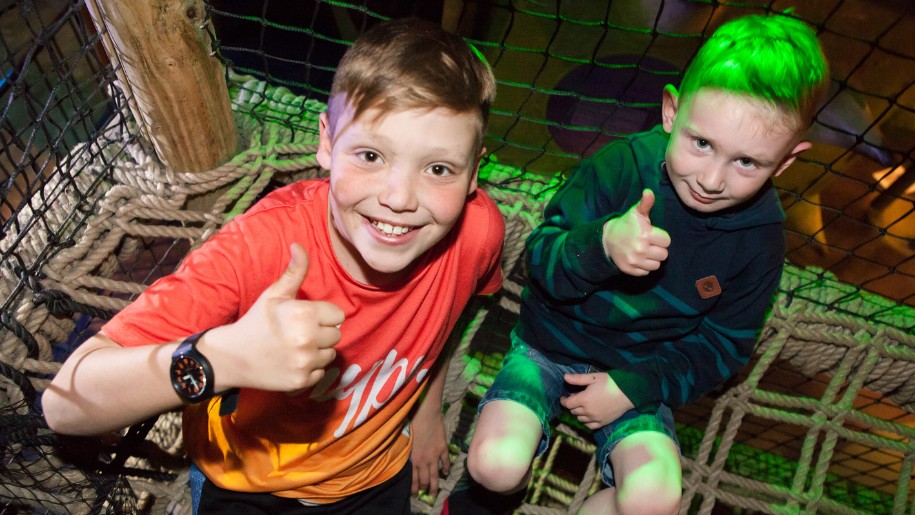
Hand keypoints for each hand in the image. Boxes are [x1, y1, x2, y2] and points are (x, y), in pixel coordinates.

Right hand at [207, 243, 344, 391]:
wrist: (232, 356)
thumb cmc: (256, 321)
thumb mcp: (274, 294)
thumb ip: (294, 272)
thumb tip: (299, 245)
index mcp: (304, 314)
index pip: (337, 315)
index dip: (322, 315)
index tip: (305, 317)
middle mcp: (308, 339)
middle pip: (336, 335)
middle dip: (322, 332)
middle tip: (299, 332)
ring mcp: (306, 362)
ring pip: (330, 354)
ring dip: (318, 350)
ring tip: (296, 346)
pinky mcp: (303, 381)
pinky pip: (321, 372)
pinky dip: (310, 368)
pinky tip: (292, 361)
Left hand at [410, 411, 449, 496]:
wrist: (426, 414)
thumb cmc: (412, 424)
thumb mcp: (406, 442)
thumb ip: (409, 453)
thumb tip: (408, 461)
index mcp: (413, 458)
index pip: (413, 478)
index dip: (414, 488)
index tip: (414, 494)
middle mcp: (424, 460)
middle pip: (425, 479)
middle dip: (424, 488)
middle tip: (425, 493)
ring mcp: (434, 456)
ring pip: (435, 475)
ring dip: (435, 485)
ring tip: (435, 492)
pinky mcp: (443, 449)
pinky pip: (445, 462)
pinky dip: (446, 469)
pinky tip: (446, 473)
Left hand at [560, 372, 633, 429]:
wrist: (628, 393)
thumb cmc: (611, 383)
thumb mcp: (593, 377)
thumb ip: (578, 379)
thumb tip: (565, 377)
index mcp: (584, 399)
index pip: (568, 404)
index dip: (564, 401)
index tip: (564, 397)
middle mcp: (588, 411)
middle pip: (573, 411)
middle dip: (572, 405)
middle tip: (576, 398)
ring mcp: (595, 418)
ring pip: (580, 419)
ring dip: (578, 413)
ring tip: (583, 406)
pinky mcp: (603, 422)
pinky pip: (589, 426)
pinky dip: (586, 421)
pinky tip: (589, 416)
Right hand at [602, 189, 670, 275]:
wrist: (607, 239)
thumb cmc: (627, 225)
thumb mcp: (636, 213)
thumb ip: (646, 203)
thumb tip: (649, 191)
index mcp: (645, 234)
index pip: (666, 241)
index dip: (660, 238)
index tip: (652, 234)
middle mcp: (641, 249)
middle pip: (664, 255)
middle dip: (658, 249)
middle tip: (648, 244)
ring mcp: (635, 261)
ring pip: (656, 265)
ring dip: (652, 259)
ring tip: (644, 251)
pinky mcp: (630, 270)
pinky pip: (646, 272)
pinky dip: (644, 267)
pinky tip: (638, 258)